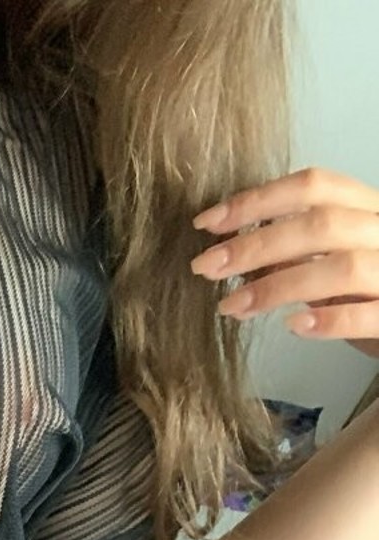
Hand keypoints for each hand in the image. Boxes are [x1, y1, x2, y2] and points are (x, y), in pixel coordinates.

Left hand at [189, 167, 378, 360]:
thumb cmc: (372, 291)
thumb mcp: (333, 265)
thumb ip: (296, 254)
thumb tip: (234, 252)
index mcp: (369, 208)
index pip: (313, 185)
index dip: (257, 199)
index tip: (207, 223)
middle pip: (320, 224)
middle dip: (255, 244)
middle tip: (205, 266)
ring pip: (341, 268)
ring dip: (277, 286)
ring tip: (231, 306)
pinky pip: (368, 314)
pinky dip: (330, 321)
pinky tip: (293, 326)